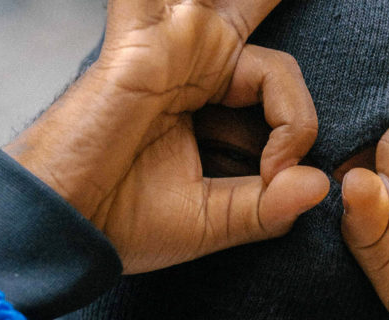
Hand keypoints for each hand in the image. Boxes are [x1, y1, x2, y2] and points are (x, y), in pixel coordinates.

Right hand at [5, 0, 327, 272]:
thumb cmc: (128, 220)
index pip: (279, 79)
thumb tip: (322, 185)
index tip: (274, 174)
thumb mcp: (213, 219)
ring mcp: (169, 43)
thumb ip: (269, 205)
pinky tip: (188, 0)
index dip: (295, 123)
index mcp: (212, 91)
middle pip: (252, 2)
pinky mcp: (139, 38)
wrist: (66, 228)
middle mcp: (194, 57)